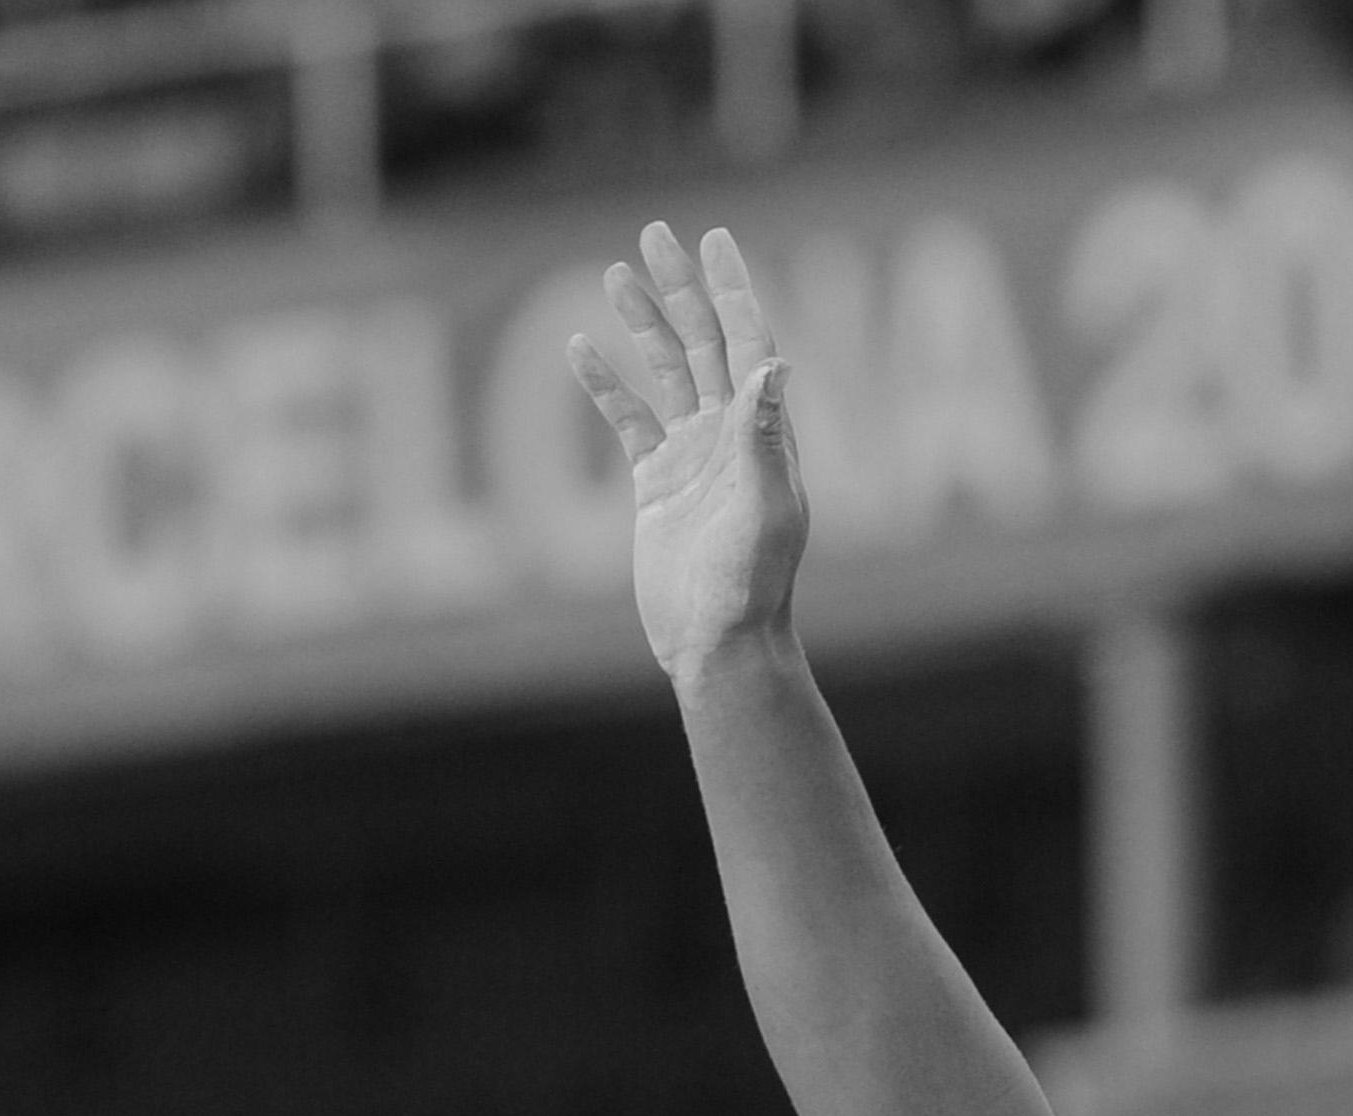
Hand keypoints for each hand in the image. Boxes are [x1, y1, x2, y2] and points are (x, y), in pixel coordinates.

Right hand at [569, 221, 807, 680]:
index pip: (747, 342)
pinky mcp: (655, 484)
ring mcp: (691, 456)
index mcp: (762, 432)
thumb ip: (763, 437)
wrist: (716, 642)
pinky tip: (581, 348)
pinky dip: (605, 386)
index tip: (715, 239)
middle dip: (681, 288)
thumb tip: (772, 364)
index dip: (732, 290)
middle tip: (654, 235)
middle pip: (702, 342)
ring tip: (614, 275)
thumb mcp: (763, 508)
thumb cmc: (750, 584)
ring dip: (642, 323)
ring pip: (664, 373)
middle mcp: (730, 434)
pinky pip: (629, 421)